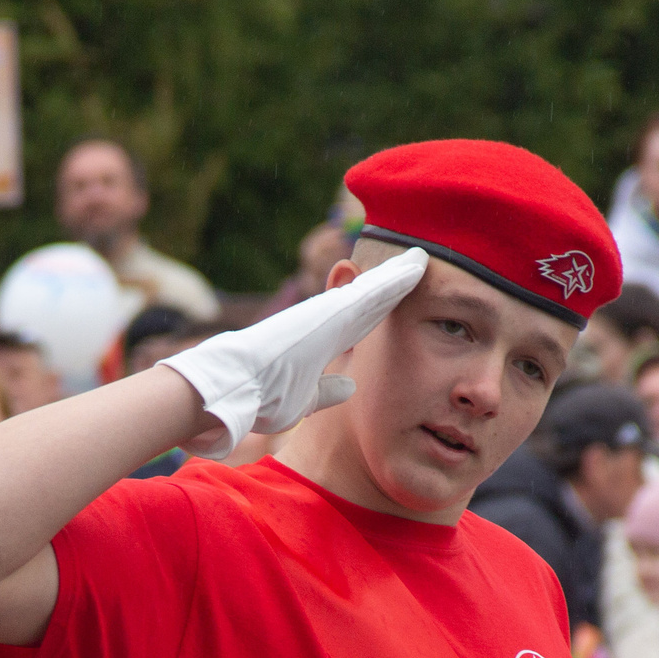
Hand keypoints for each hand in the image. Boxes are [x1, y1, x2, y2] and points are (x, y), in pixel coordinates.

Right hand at [162, 247, 428, 458]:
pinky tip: (417, 264)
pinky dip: (397, 277)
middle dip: (391, 286)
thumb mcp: (305, 398)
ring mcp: (330, 312)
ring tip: (421, 258)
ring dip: (397, 275)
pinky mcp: (335, 309)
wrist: (237, 384)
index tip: (396, 300)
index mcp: (320, 343)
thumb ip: (327, 389)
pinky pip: (375, 290)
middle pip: (368, 301)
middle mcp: (326, 322)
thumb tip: (350, 385)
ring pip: (374, 290)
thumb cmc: (263, 396)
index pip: (357, 324)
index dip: (379, 311)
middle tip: (415, 266)